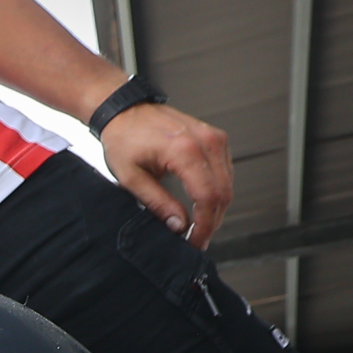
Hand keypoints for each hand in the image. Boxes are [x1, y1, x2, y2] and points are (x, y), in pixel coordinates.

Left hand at [100, 102, 231, 247]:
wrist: (126, 111)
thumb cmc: (124, 137)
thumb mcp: (132, 178)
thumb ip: (158, 203)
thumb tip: (178, 225)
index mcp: (184, 150)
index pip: (208, 197)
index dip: (205, 225)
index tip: (196, 241)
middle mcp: (206, 141)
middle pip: (223, 192)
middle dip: (212, 221)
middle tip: (197, 239)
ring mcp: (214, 137)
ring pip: (228, 184)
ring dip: (216, 208)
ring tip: (199, 225)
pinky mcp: (216, 138)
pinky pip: (226, 171)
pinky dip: (218, 191)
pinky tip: (203, 204)